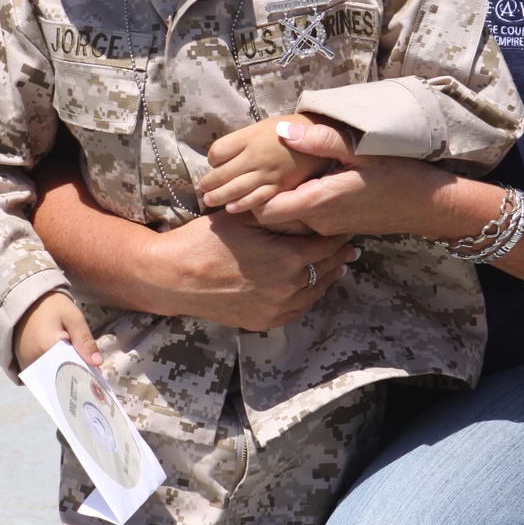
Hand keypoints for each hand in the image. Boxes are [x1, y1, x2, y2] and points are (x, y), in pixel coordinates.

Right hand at [14, 291, 102, 370]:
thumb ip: (85, 340)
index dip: (84, 372)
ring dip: (63, 374)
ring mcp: (26, 363)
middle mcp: (33, 359)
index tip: (96, 374)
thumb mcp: (74, 318)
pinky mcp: (22, 363)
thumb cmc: (52, 306)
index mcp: (47, 347)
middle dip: (74, 374)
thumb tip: (97, 363)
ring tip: (75, 366)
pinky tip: (61, 364)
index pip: (70, 369)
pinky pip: (41, 374)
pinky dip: (52, 371)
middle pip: (59, 376)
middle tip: (86, 370)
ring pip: (50, 376)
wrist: (27, 300)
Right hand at [140, 209, 359, 329]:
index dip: (339, 234)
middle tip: (348, 245)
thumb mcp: (246, 217)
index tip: (344, 225)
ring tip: (337, 264)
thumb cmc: (207, 240)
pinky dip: (309, 296)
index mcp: (289, 258)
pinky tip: (311, 286)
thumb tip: (309, 203)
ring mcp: (278, 308)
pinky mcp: (265, 320)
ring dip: (327, 276)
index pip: (329, 245)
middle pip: (328, 269)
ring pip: (317, 292)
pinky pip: (298, 309)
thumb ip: (281, 212)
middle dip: (338, 255)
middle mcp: (289, 288)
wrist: (175, 277)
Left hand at [200, 114, 328, 213]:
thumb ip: (250, 137)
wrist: (329, 143)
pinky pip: (256, 199)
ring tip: (209, 200)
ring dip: (219, 196)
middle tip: (203, 187)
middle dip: (210, 182)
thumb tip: (237, 147)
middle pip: (223, 172)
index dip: (213, 158)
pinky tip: (231, 208)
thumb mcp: (270, 124)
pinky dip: (241, 204)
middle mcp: (258, 155)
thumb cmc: (301, 131)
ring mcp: (269, 173)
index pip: (218, 151)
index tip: (215, 161)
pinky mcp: (281, 188)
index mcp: (252, 136)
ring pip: (236, 188)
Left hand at [252, 120, 465, 237]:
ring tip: (288, 169)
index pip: (265, 212)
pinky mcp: (337, 227)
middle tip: (264, 166)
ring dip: (285, 196)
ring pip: (290, 218)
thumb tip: (283, 131)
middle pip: (273, 216)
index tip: (253, 173)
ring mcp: (328, 228)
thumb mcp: (361, 150)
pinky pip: (308, 218)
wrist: (428, 205)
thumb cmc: (398, 174)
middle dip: (264, 195)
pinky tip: (313, 179)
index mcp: (320, 202)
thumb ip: (320, 140)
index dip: (252, 196)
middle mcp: (320, 222)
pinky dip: (302, 201)